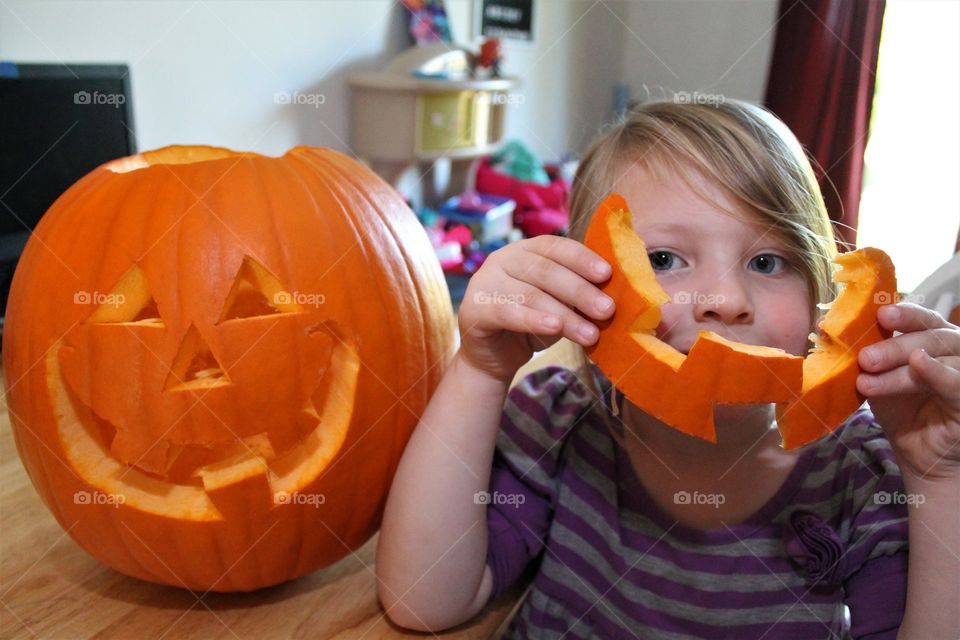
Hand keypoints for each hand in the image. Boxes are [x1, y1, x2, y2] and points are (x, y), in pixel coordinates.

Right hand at [457, 235, 614, 383]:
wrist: (494, 358)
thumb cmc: (532, 325)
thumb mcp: (559, 304)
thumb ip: (577, 293)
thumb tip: (614, 294)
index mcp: (525, 250)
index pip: (555, 246)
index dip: (581, 258)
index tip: (607, 274)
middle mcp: (502, 259)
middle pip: (545, 270)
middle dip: (580, 291)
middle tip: (607, 310)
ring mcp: (484, 281)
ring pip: (531, 294)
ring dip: (565, 315)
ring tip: (591, 334)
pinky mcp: (473, 308)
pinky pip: (508, 312)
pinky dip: (533, 320)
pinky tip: (554, 328)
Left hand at [858, 303, 959, 479]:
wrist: (917, 455)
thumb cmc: (900, 411)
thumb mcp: (879, 378)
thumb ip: (867, 354)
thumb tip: (828, 326)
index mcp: (934, 341)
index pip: (923, 319)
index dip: (904, 313)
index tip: (880, 314)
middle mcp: (956, 353)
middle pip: (931, 336)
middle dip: (894, 345)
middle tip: (865, 358)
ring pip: (937, 359)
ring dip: (900, 369)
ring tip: (868, 378)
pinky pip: (957, 382)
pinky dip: (937, 371)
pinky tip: (919, 364)